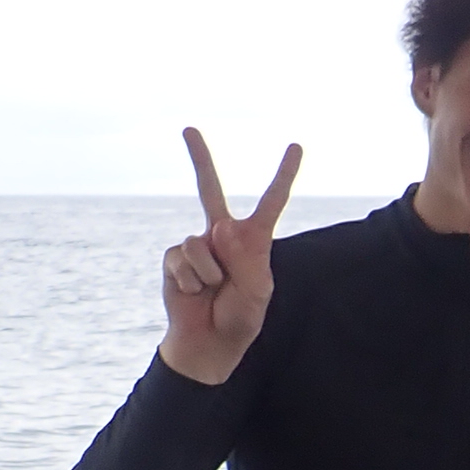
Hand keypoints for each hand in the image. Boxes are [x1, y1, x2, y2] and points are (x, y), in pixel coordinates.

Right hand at [160, 126, 299, 385]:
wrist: (209, 342)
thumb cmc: (240, 317)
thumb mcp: (257, 292)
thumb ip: (246, 262)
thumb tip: (218, 234)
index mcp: (252, 239)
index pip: (271, 201)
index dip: (284, 174)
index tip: (296, 146)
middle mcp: (221, 235)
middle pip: (209, 188)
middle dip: (199, 157)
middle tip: (188, 128)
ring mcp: (196, 245)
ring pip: (199, 244)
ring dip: (209, 273)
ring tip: (214, 291)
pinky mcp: (173, 258)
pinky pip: (182, 260)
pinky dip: (191, 281)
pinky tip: (194, 293)